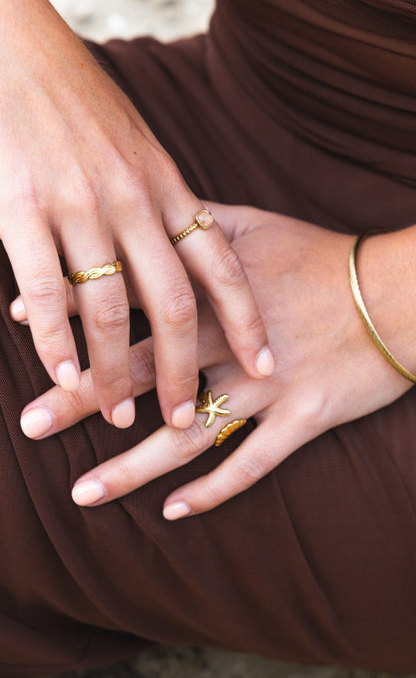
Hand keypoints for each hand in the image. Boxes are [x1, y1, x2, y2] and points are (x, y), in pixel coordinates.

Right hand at [1, 0, 271, 430]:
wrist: (23, 55)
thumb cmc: (87, 110)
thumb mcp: (144, 152)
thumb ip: (166, 207)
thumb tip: (189, 262)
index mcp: (168, 188)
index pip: (221, 265)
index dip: (246, 319)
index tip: (264, 363)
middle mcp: (133, 202)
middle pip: (171, 302)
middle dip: (181, 367)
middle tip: (188, 418)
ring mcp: (79, 207)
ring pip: (107, 307)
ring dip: (115, 370)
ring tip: (119, 414)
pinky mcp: (23, 210)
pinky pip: (47, 289)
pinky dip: (55, 340)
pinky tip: (62, 373)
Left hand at [15, 204, 413, 514]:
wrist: (397, 291)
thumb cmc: (322, 256)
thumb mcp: (256, 225)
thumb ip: (198, 224)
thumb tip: (145, 219)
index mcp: (213, 293)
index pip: (131, 304)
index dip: (77, 314)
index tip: (23, 328)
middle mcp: (231, 343)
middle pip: (147, 373)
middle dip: (86, 400)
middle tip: (31, 424)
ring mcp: (267, 385)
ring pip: (190, 432)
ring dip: (135, 466)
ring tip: (83, 493)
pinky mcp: (304, 416)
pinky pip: (254, 463)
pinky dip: (215, 489)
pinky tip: (174, 513)